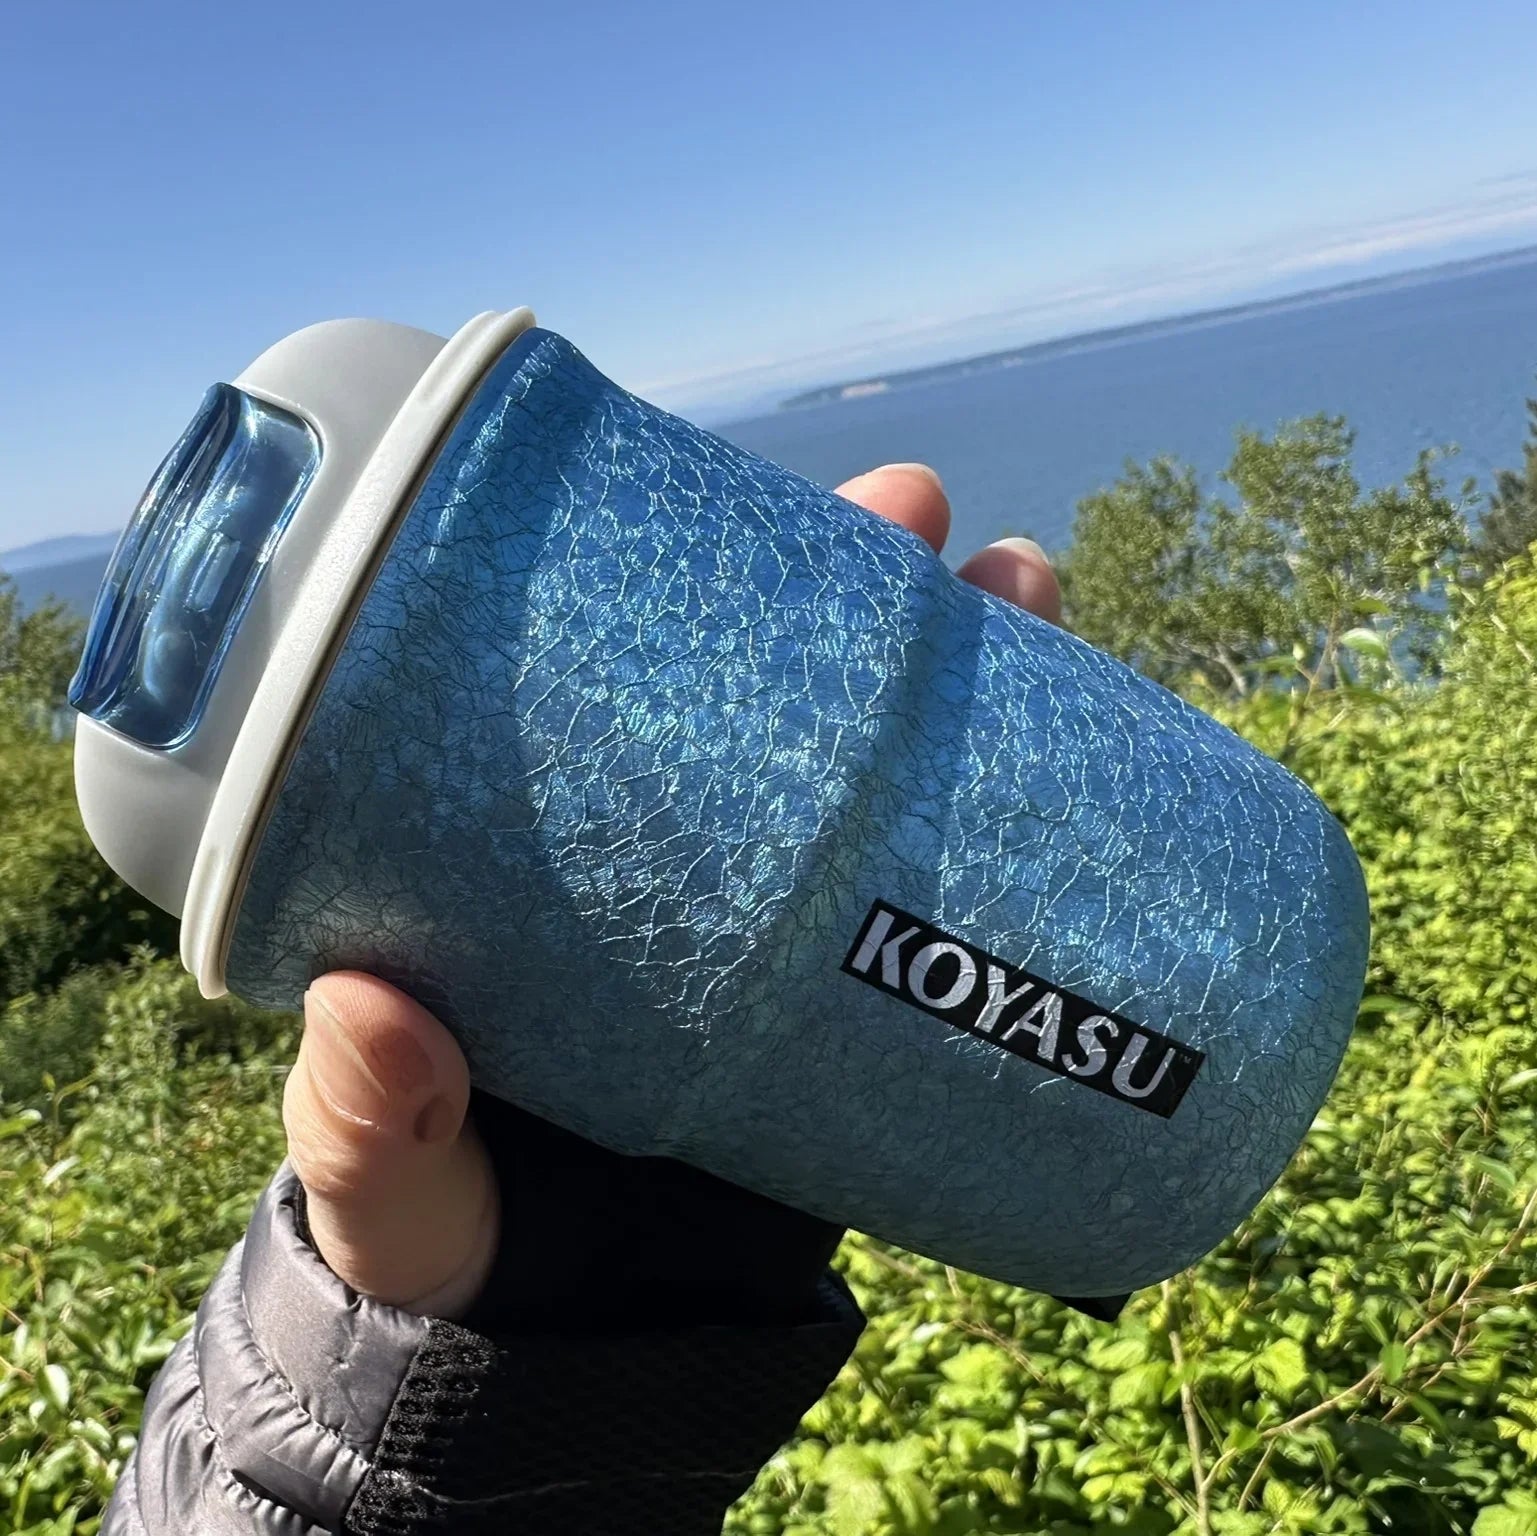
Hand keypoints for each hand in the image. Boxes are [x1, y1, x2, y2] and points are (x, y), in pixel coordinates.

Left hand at [282, 463, 1062, 1318]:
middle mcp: (686, 863)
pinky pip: (956, 893)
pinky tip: (1101, 762)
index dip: (698, 585)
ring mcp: (788, 929)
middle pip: (788, 695)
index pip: (635, 685)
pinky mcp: (865, 1007)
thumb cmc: (453, 1246)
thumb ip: (369, 1125)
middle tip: (919, 519)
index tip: (748, 510)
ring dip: (979, 668)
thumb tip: (372, 1007)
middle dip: (861, 588)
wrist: (584, 1355)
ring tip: (1029, 586)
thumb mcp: (398, 1189)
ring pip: (896, 772)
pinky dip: (1027, 827)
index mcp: (562, 856)